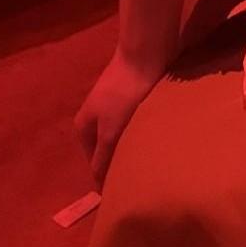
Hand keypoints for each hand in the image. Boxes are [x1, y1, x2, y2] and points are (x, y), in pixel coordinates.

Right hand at [74, 46, 168, 189]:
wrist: (145, 54)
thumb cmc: (124, 94)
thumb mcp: (111, 130)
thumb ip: (104, 156)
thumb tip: (98, 183)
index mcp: (84, 127)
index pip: (94, 163)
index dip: (107, 177)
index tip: (127, 193)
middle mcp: (96, 118)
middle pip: (109, 149)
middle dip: (124, 163)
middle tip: (144, 180)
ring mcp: (115, 107)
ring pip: (125, 137)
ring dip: (137, 148)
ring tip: (155, 164)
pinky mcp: (134, 98)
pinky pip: (139, 124)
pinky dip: (147, 133)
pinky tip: (161, 141)